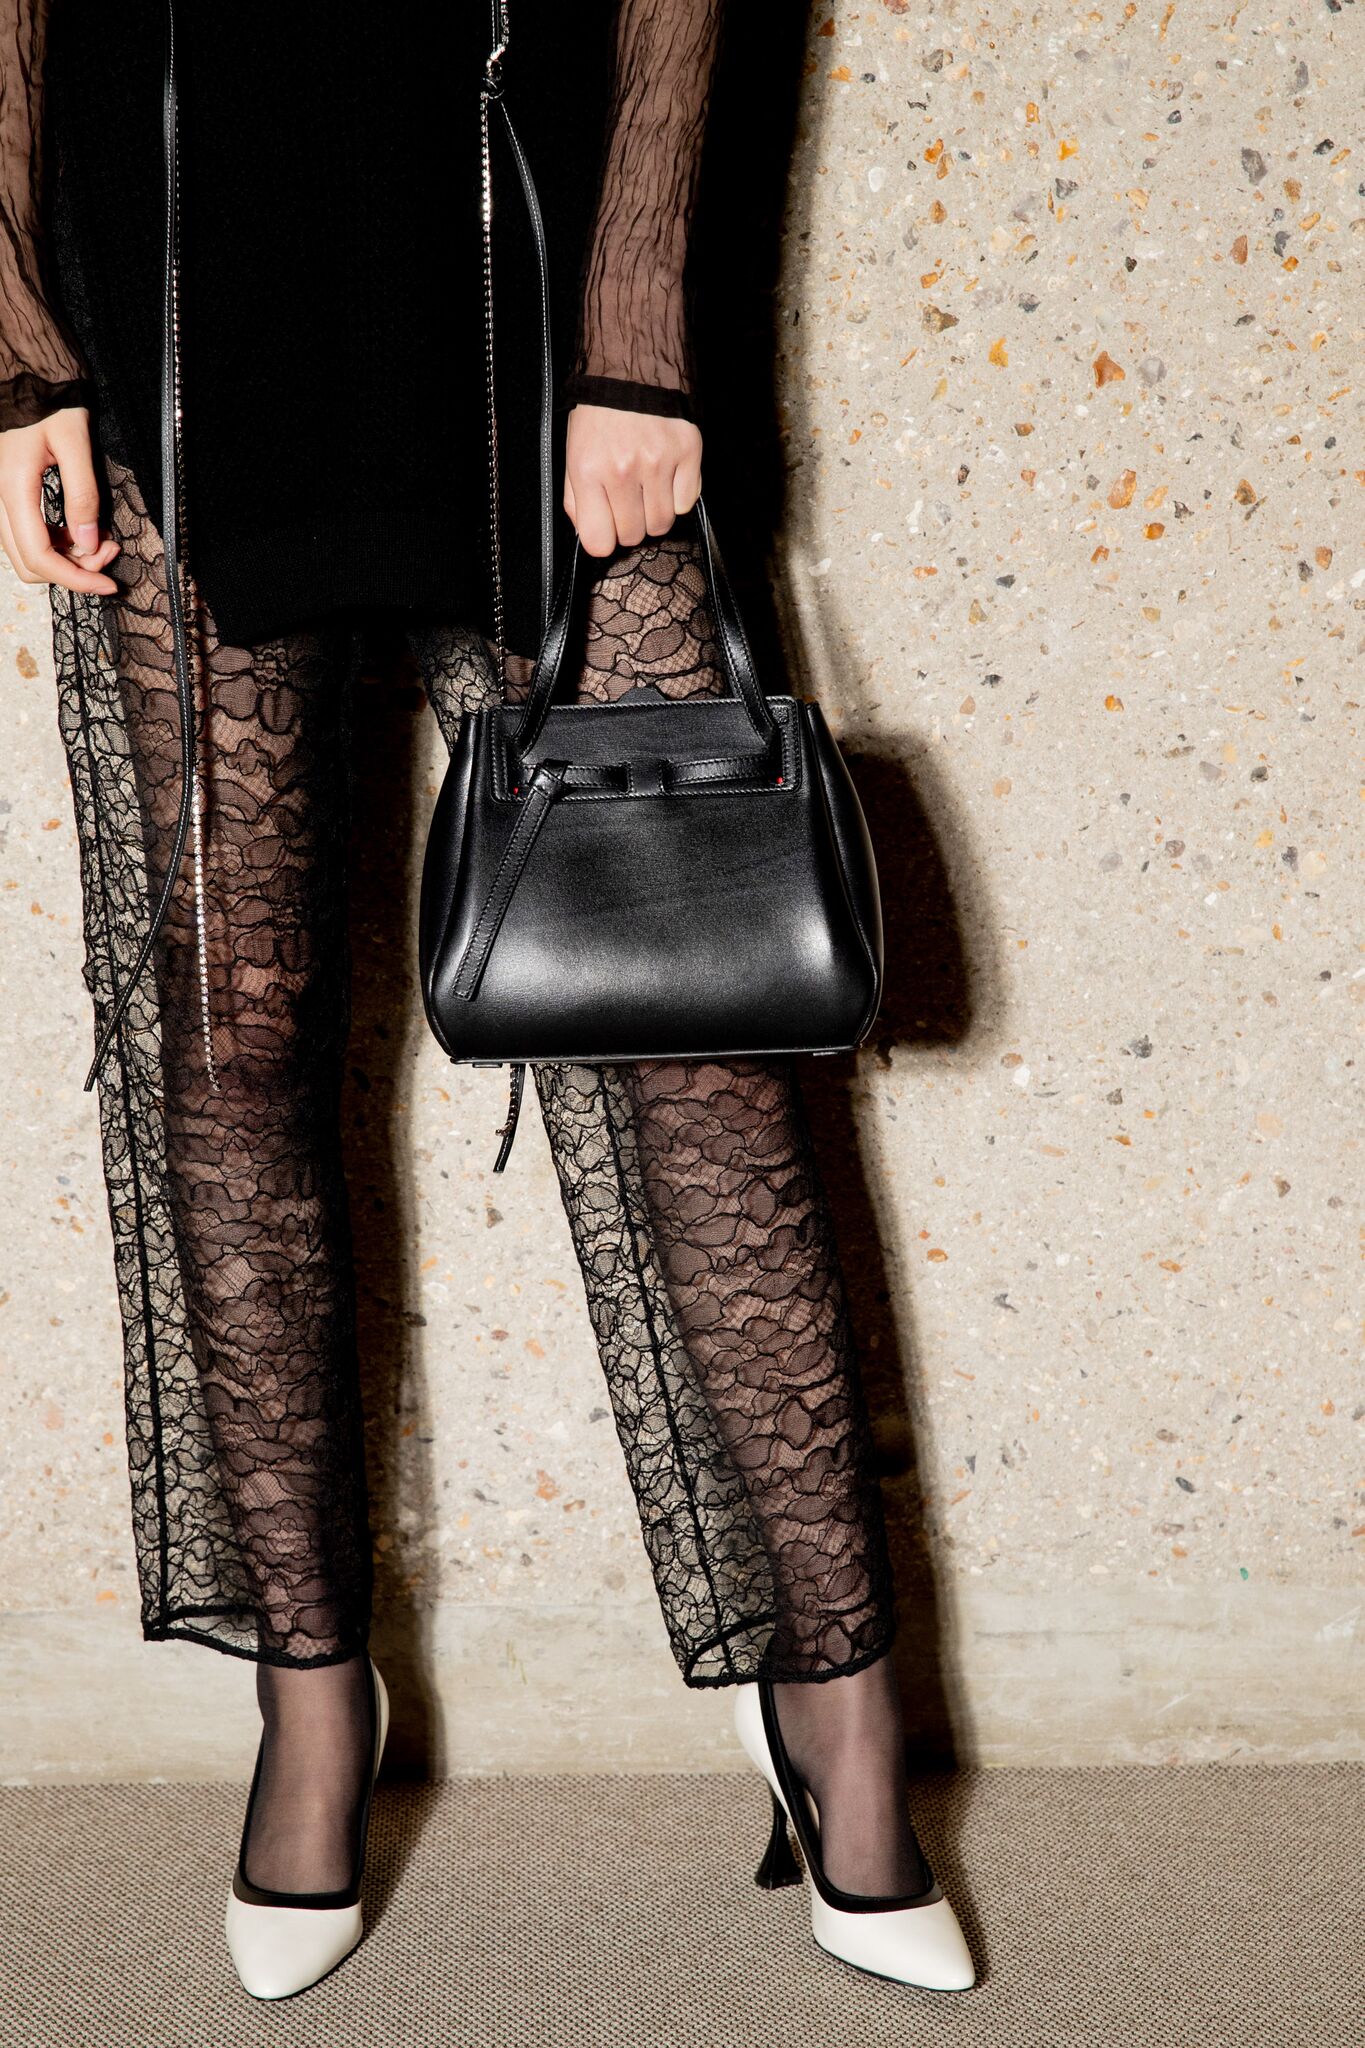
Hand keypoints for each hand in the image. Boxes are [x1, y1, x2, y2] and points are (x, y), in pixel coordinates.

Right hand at [0, 407, 118, 594]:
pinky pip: (30, 535)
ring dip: (67, 557)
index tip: (109, 583)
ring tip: (103, 539)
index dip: (76, 579)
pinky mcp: (11, 497)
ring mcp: (3, 500)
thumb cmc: (48, 401)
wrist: (24, 377)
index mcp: (14, 490)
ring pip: (30, 552)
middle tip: (110, 551)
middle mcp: (1, 501)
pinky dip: (58, 541)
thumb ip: (83, 494)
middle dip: (74, 569)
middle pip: (32, 564)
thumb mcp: (75, 442)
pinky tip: (84, 528)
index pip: (41, 558)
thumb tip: (89, 543)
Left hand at [563, 404, 701, 558]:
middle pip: (634, 535)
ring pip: (662, 524)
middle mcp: (623, 470)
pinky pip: (686, 502)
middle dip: (630, 525)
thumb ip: (576, 500)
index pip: (599, 542)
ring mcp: (658, 462)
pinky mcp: (687, 453)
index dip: (604, 540)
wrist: (631, 369)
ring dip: (655, 513)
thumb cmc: (599, 416)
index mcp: (589, 472)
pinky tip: (666, 475)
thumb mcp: (573, 455)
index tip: (608, 528)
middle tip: (629, 502)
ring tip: (647, 489)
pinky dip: (678, 496)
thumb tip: (591, 536)